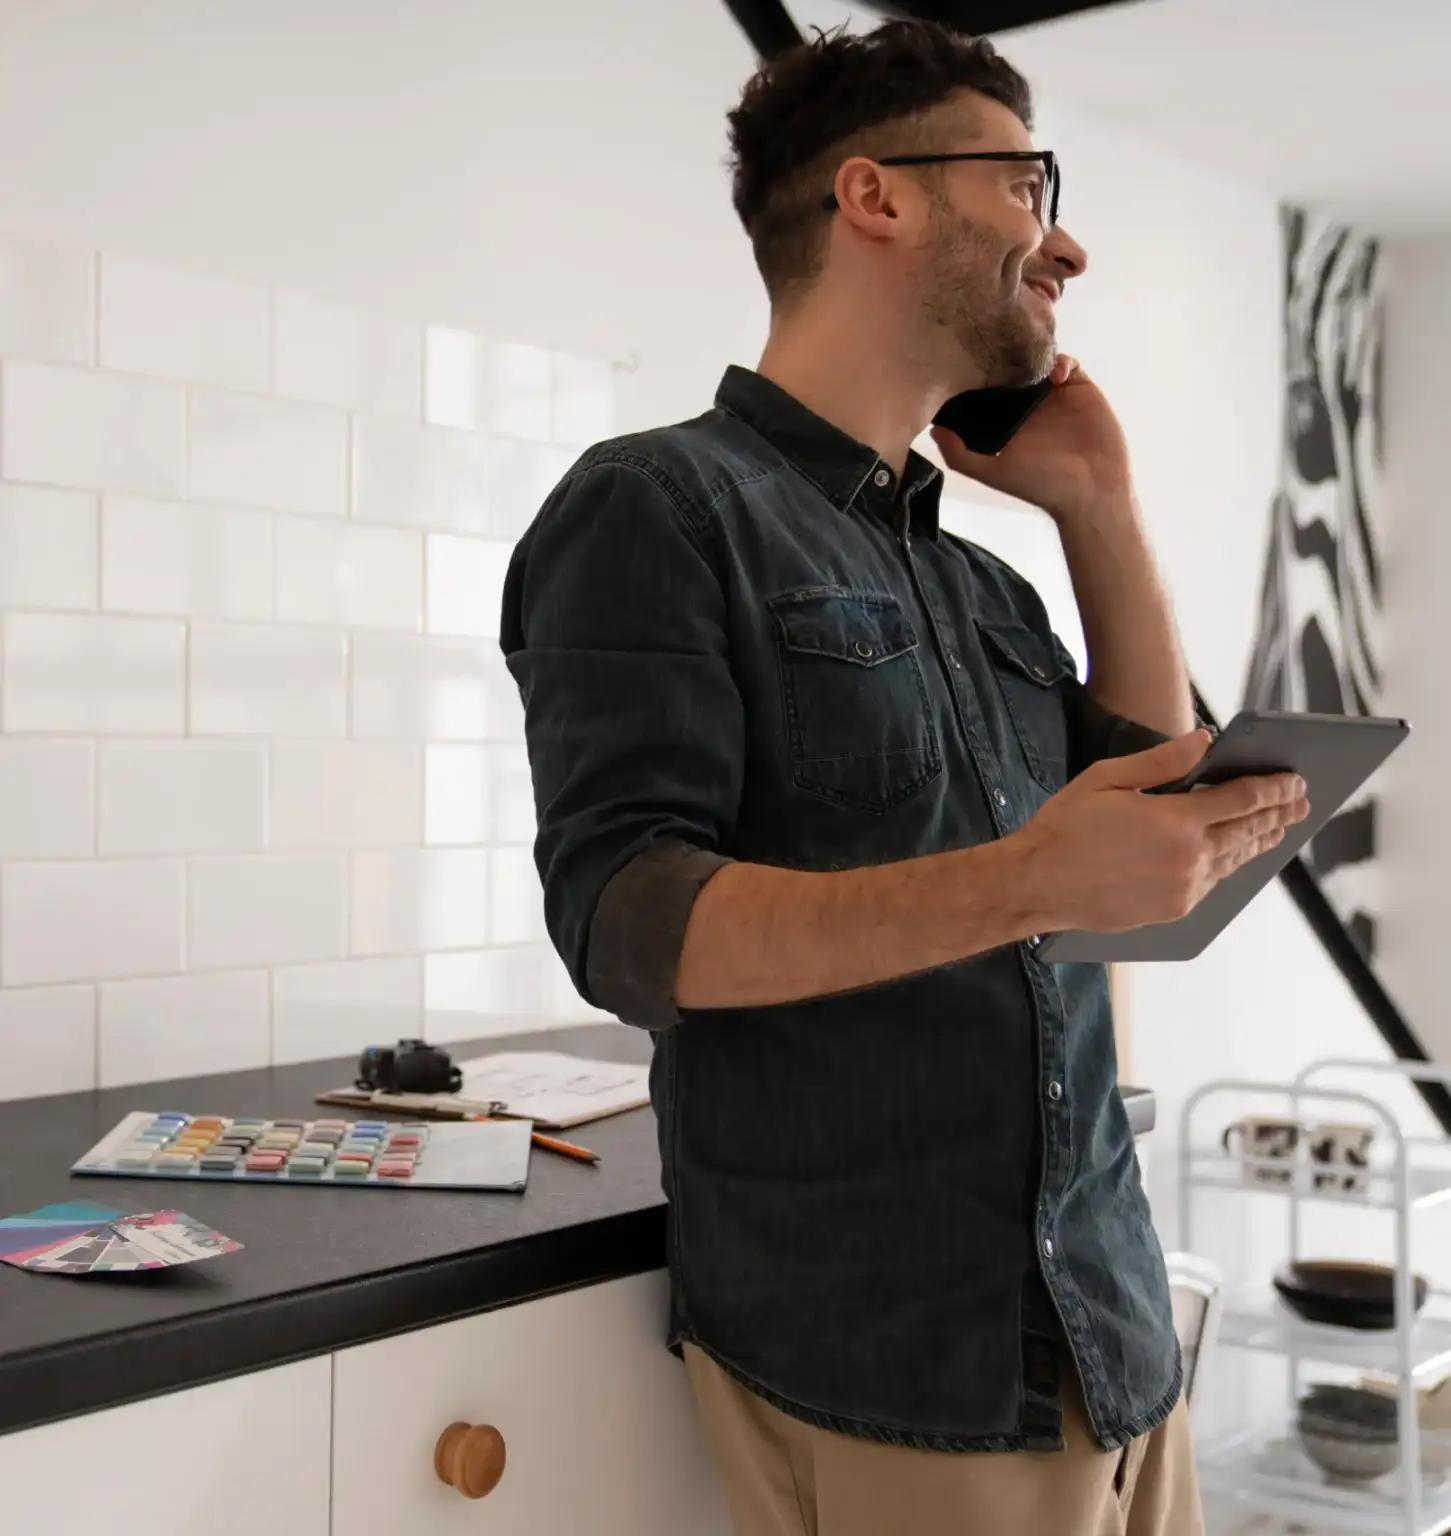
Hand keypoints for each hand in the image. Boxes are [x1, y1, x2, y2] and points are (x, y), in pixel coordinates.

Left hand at [930, 354, 1131, 522]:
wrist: (1091, 489)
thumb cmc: (1040, 483)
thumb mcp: (992, 471)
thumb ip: (959, 455)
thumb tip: (932, 430)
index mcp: (1004, 420)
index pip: (985, 388)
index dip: (977, 374)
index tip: (969, 362)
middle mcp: (1026, 405)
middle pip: (1010, 368)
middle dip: (1003, 356)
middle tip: (998, 348)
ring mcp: (1053, 395)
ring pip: (1038, 361)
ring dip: (1033, 354)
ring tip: (1028, 358)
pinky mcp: (1079, 388)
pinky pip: (1067, 363)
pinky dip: (1060, 361)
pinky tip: (1055, 375)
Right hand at [1013, 731, 1311, 934]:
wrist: (1037, 884)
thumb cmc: (1065, 827)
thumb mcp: (1107, 779)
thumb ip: (1162, 762)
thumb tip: (1204, 741)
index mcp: (1175, 821)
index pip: (1243, 798)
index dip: (1273, 786)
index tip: (1294, 778)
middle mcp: (1189, 858)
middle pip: (1249, 831)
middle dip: (1278, 812)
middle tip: (1300, 801)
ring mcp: (1184, 888)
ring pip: (1236, 859)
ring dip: (1261, 840)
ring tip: (1278, 826)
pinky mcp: (1174, 910)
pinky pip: (1214, 883)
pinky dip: (1232, 863)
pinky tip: (1237, 854)